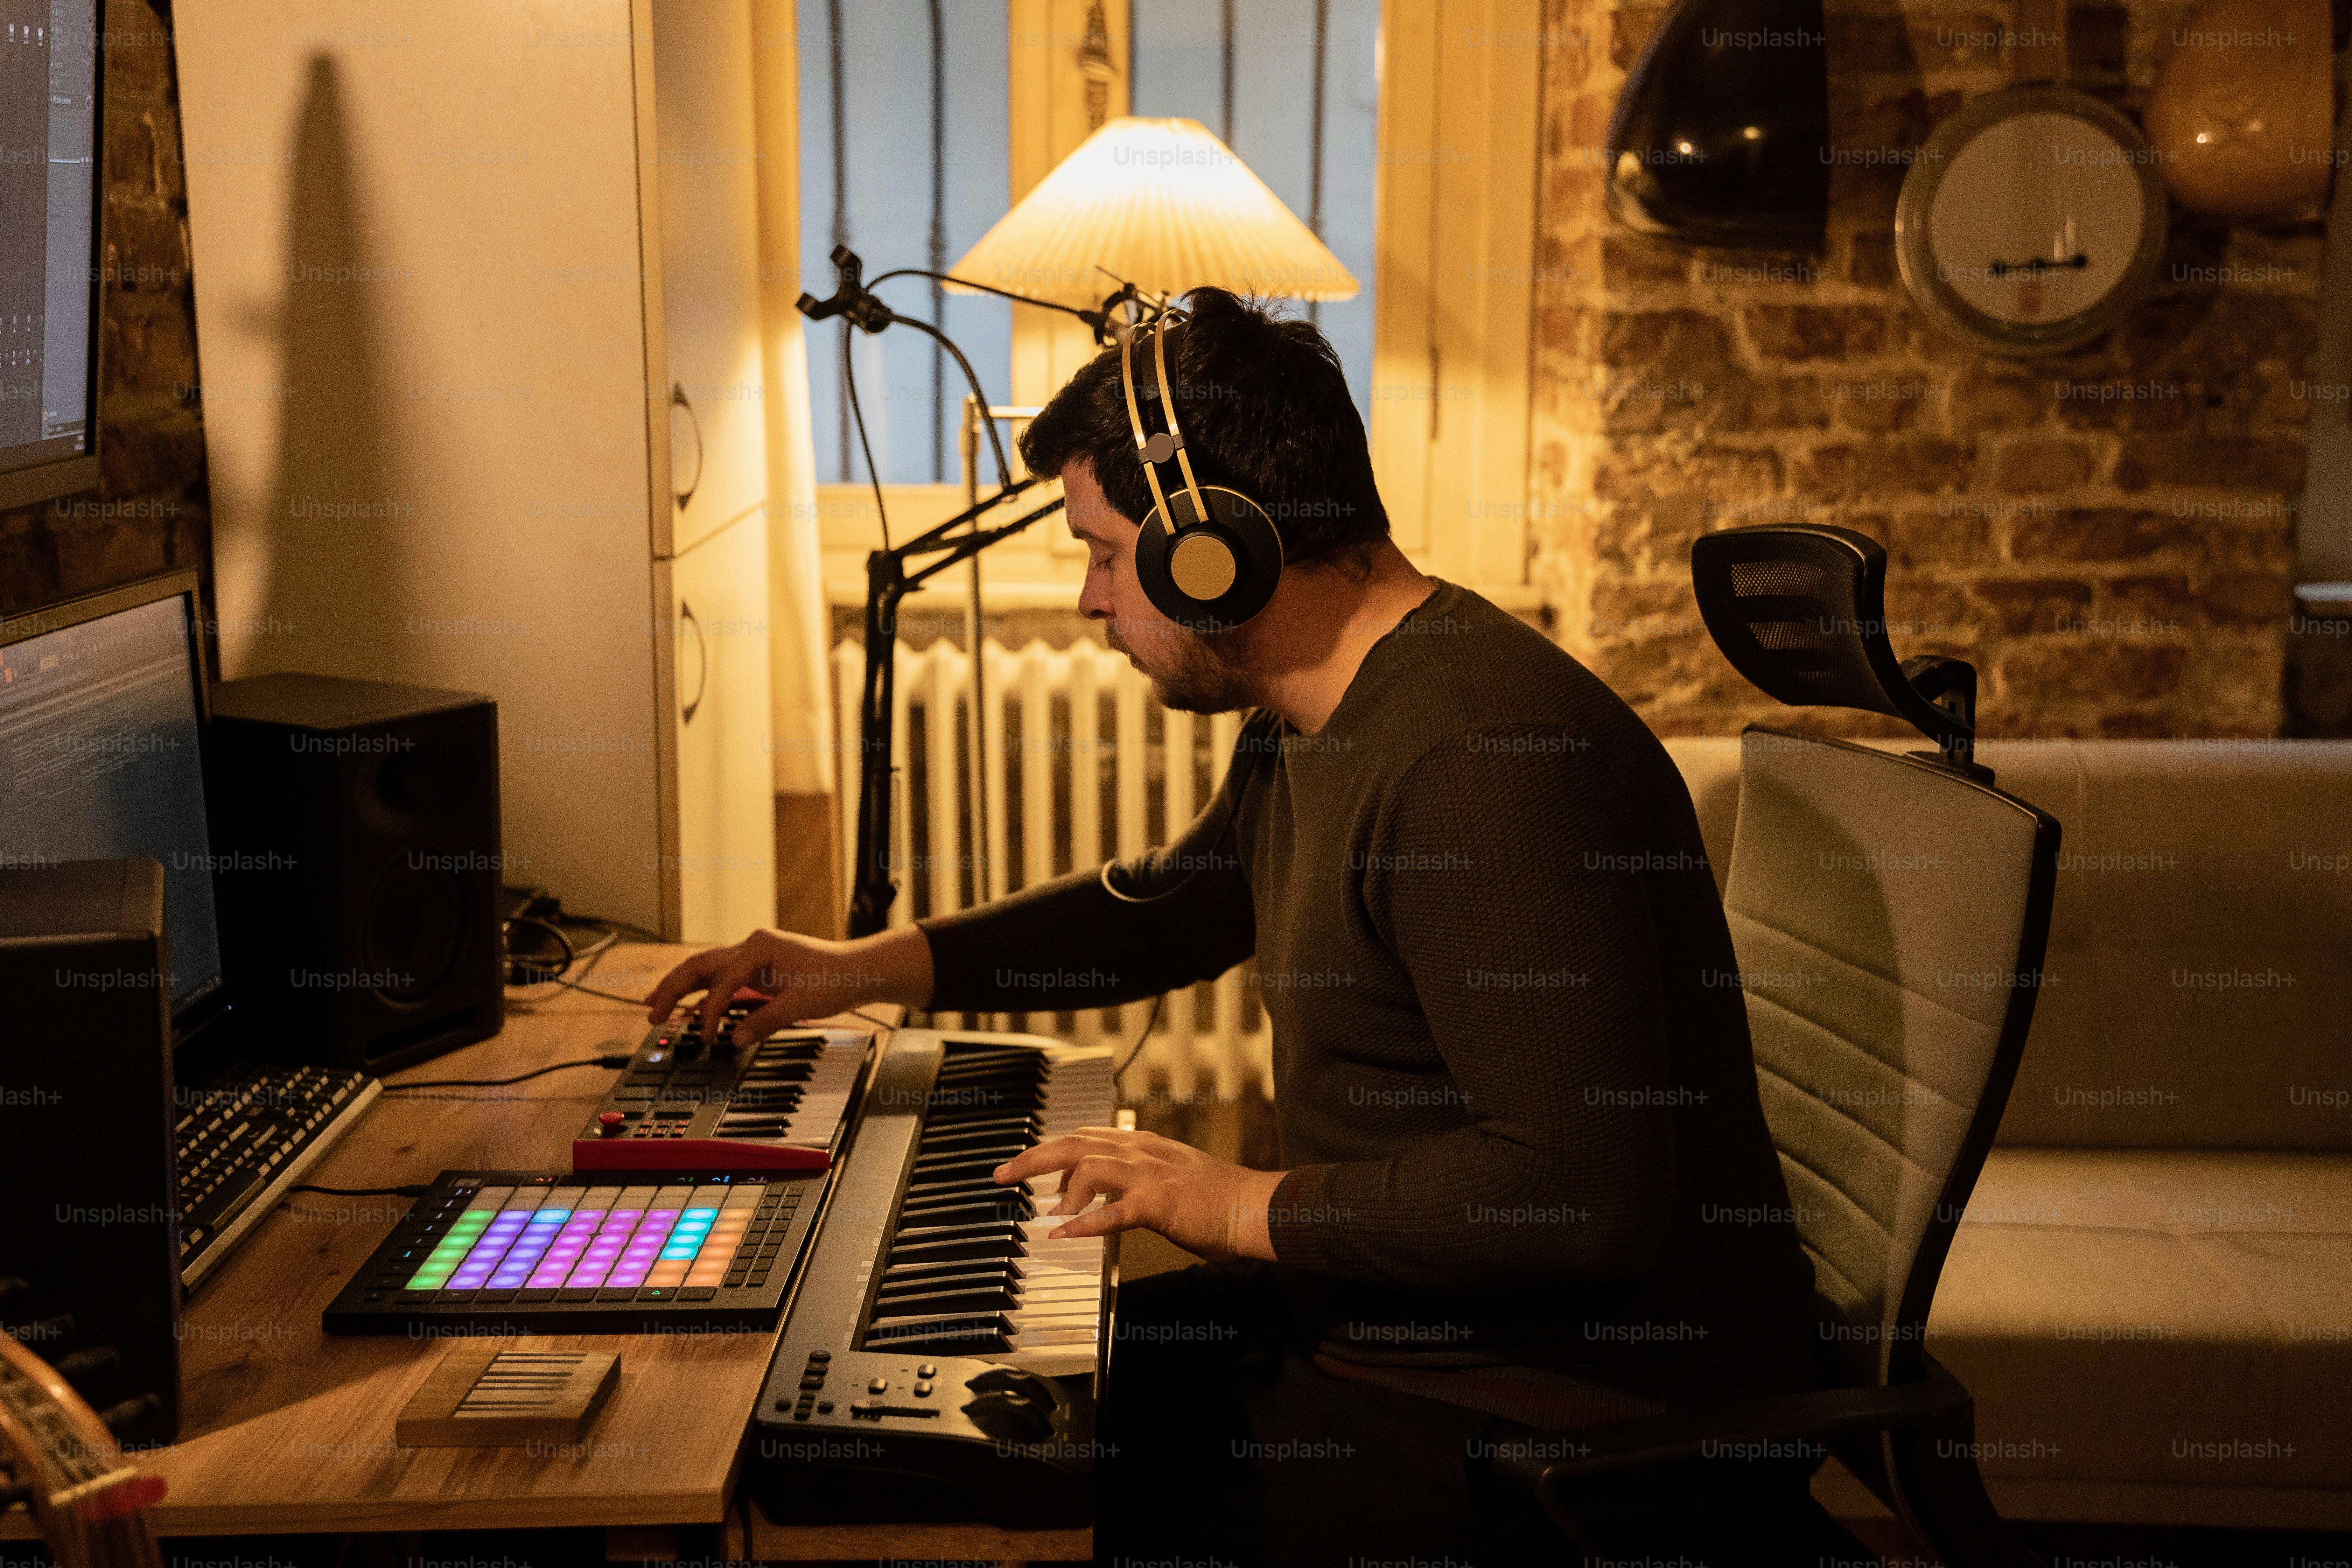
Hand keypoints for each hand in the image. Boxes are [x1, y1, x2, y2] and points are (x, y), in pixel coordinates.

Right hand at [642, 926, 933, 1044]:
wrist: (858, 970)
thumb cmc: (836, 979)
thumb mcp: (801, 1004)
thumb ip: (765, 1021)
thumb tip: (734, 1040)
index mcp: (760, 947)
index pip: (722, 982)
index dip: (709, 1011)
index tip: (705, 1036)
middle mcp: (751, 946)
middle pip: (700, 966)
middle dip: (673, 988)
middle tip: (652, 1013)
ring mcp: (753, 956)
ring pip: (706, 970)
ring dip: (681, 987)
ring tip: (655, 1006)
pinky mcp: (756, 969)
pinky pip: (721, 980)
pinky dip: (702, 993)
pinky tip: (688, 1008)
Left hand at [994, 1127, 1287, 1261]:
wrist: (1254, 1207)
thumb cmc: (1217, 1198)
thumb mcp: (1171, 1174)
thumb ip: (1134, 1178)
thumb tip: (1098, 1193)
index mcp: (1143, 1145)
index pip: (1085, 1136)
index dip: (1050, 1148)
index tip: (1025, 1163)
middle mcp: (1141, 1152)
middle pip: (1074, 1143)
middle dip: (1033, 1158)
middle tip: (1002, 1174)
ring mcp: (1150, 1176)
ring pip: (1089, 1167)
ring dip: (1060, 1189)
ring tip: (1047, 1210)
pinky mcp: (1159, 1204)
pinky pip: (1112, 1212)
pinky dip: (1084, 1222)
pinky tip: (1063, 1232)